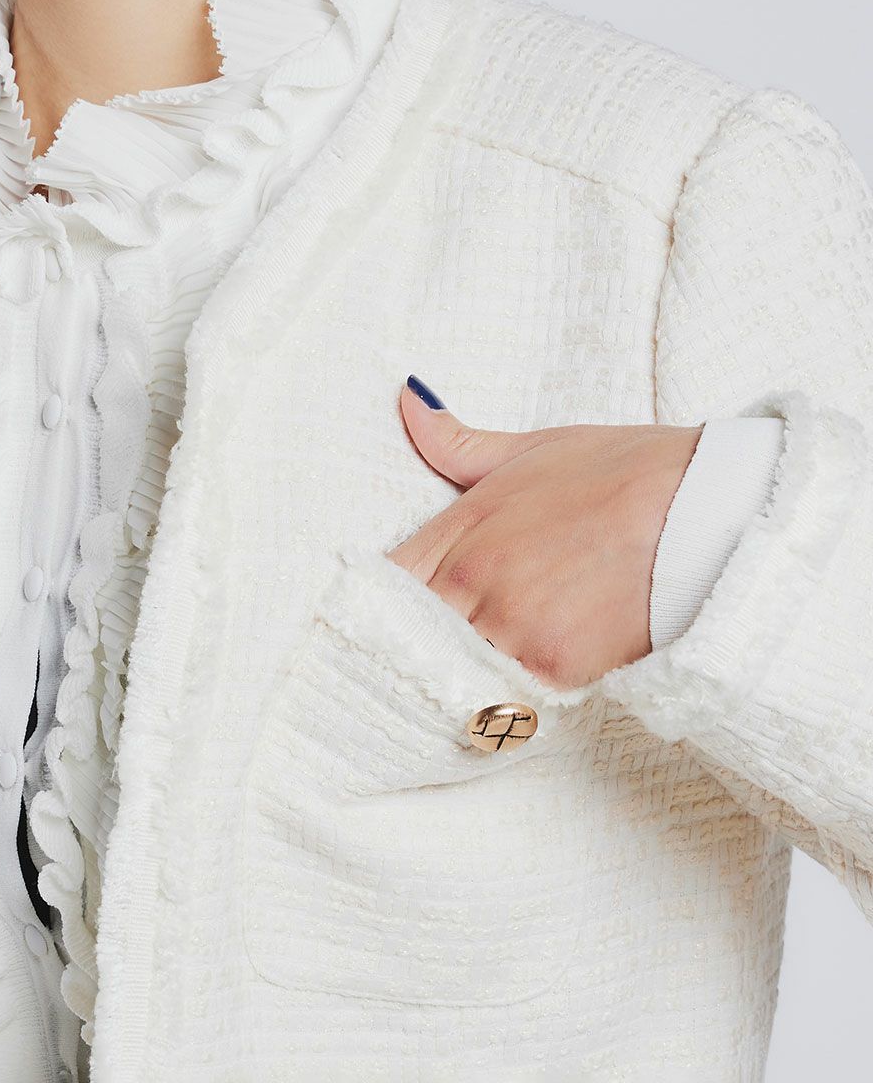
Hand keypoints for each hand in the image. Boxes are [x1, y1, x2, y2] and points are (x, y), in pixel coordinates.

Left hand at [386, 376, 703, 690]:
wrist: (706, 508)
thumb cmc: (623, 472)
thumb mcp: (533, 448)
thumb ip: (456, 442)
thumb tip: (407, 400)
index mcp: (460, 531)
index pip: (386, 582)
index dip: (386, 599)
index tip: (398, 607)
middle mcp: (473, 583)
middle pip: (413, 634)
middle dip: (426, 638)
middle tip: (451, 637)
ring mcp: (511, 629)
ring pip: (457, 668)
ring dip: (469, 667)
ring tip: (507, 647)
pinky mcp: (554, 669)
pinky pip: (511, 693)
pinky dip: (516, 688)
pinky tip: (543, 661)